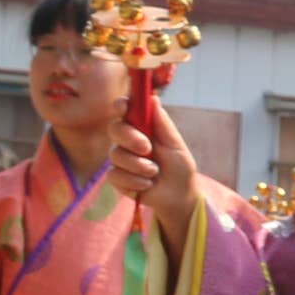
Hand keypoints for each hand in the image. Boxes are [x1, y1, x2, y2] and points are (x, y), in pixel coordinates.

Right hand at [113, 99, 198, 250]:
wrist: (179, 196)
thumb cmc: (180, 166)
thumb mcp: (176, 145)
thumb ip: (163, 124)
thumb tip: (153, 98)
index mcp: (142, 127)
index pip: (125, 111)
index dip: (121, 106)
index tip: (123, 107)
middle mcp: (128, 140)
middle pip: (115, 128)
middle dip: (130, 137)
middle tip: (147, 148)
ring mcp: (120, 159)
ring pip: (115, 154)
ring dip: (139, 165)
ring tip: (155, 172)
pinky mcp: (117, 177)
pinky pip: (115, 175)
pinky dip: (135, 181)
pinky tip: (147, 184)